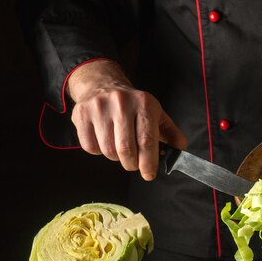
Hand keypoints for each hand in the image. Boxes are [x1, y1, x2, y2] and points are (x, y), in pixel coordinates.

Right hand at [67, 59, 187, 180]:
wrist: (102, 86)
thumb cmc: (133, 106)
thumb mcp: (156, 114)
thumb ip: (171, 134)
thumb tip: (180, 150)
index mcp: (144, 104)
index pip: (147, 140)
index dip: (148, 162)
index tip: (149, 175)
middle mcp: (121, 103)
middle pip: (126, 149)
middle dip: (132, 164)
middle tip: (134, 164)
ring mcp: (99, 108)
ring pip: (108, 150)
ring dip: (116, 158)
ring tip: (120, 149)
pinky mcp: (81, 115)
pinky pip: (90, 147)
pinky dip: (99, 152)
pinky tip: (104, 141)